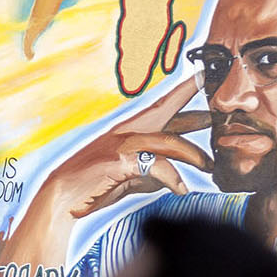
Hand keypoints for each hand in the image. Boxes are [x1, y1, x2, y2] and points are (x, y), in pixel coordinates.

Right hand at [0, 78, 207, 272]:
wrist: (62, 197)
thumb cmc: (94, 185)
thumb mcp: (130, 175)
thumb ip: (152, 169)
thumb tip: (175, 175)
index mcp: (128, 130)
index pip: (160, 107)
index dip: (182, 92)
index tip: (203, 79)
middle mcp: (126, 130)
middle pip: (164, 107)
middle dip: (188, 96)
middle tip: (214, 91)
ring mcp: (122, 143)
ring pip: (168, 141)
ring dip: (193, 154)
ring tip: (210, 166)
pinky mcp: (120, 160)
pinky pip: (157, 165)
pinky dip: (173, 178)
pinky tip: (182, 189)